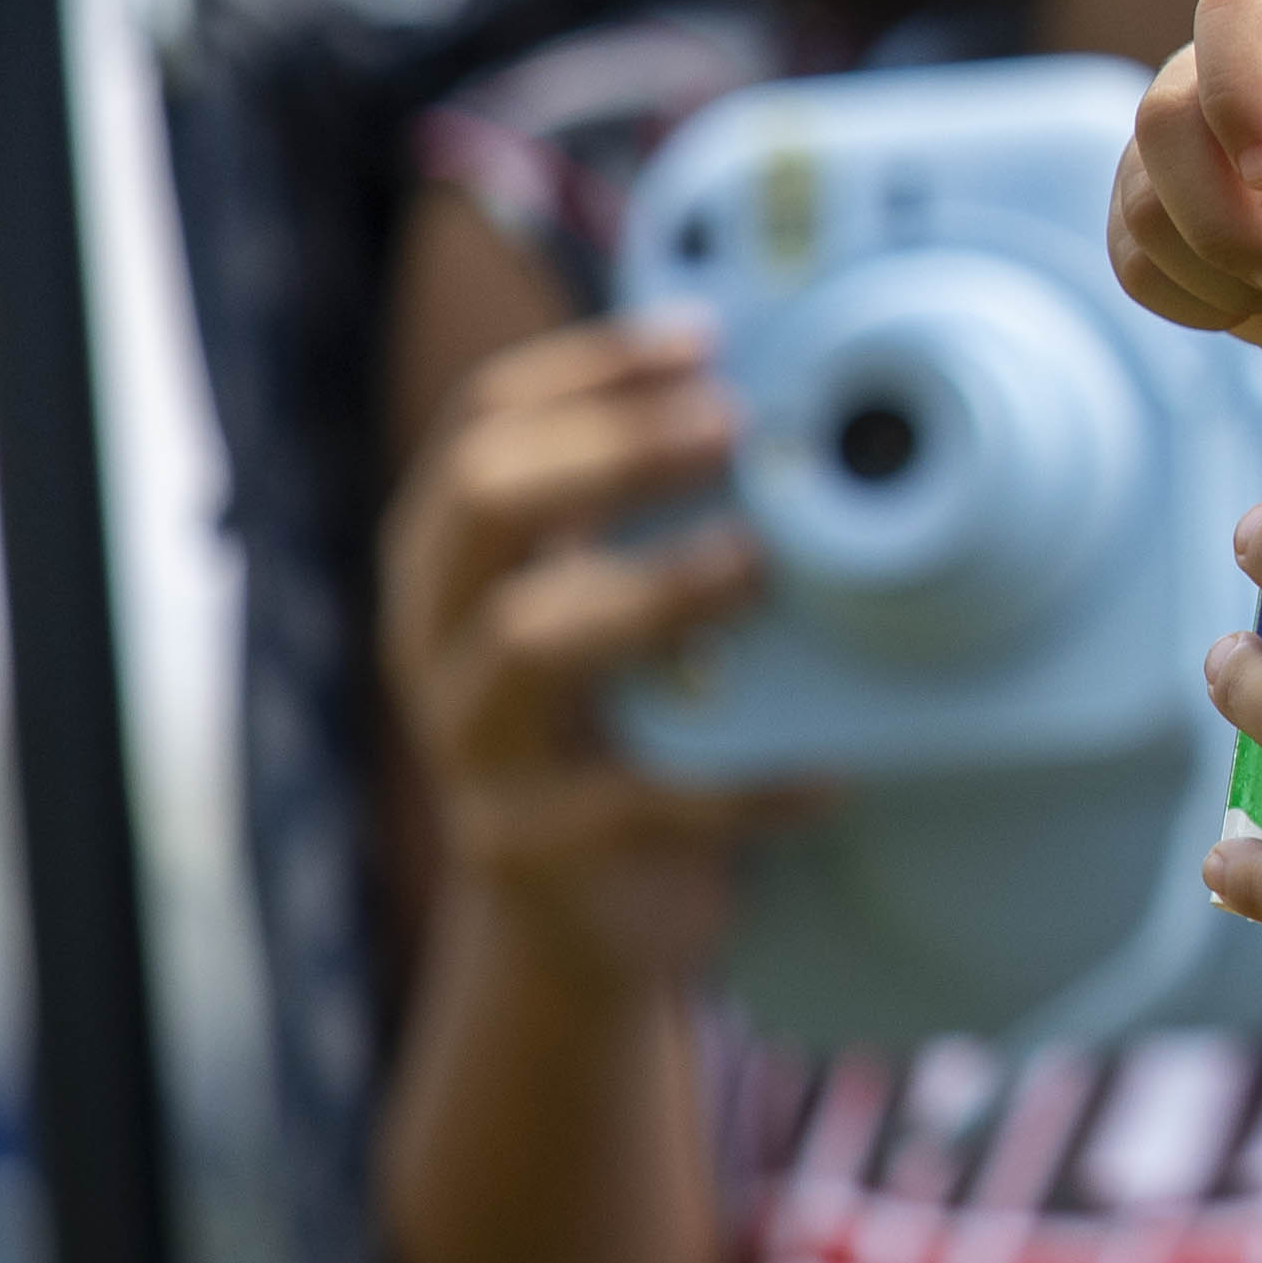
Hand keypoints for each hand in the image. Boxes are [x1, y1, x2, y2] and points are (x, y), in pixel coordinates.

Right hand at [378, 310, 801, 998]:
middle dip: (608, 451)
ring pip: (527, 638)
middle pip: (483, 504)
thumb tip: (790, 405)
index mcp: (453, 559)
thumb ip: (661, 527)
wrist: (579, 926)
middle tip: (733, 427)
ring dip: (651, 587)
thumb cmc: (625, 733)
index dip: (585, 370)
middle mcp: (435, 636)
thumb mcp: (625, 616)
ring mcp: (471, 743)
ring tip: (760, 565)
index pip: (483, 425)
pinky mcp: (528, 847)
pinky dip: (735, 782)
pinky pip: (630, 801)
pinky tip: (826, 770)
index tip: (700, 337)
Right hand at [1111, 0, 1261, 356]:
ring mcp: (1190, 143)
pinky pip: (1135, 261)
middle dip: (1226, 219)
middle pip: (1166, 119)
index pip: (1241, 12)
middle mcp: (1240, 73)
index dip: (1239, 86)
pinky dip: (1200, 301)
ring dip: (1221, 271)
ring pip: (1143, 202)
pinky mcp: (1162, 212)